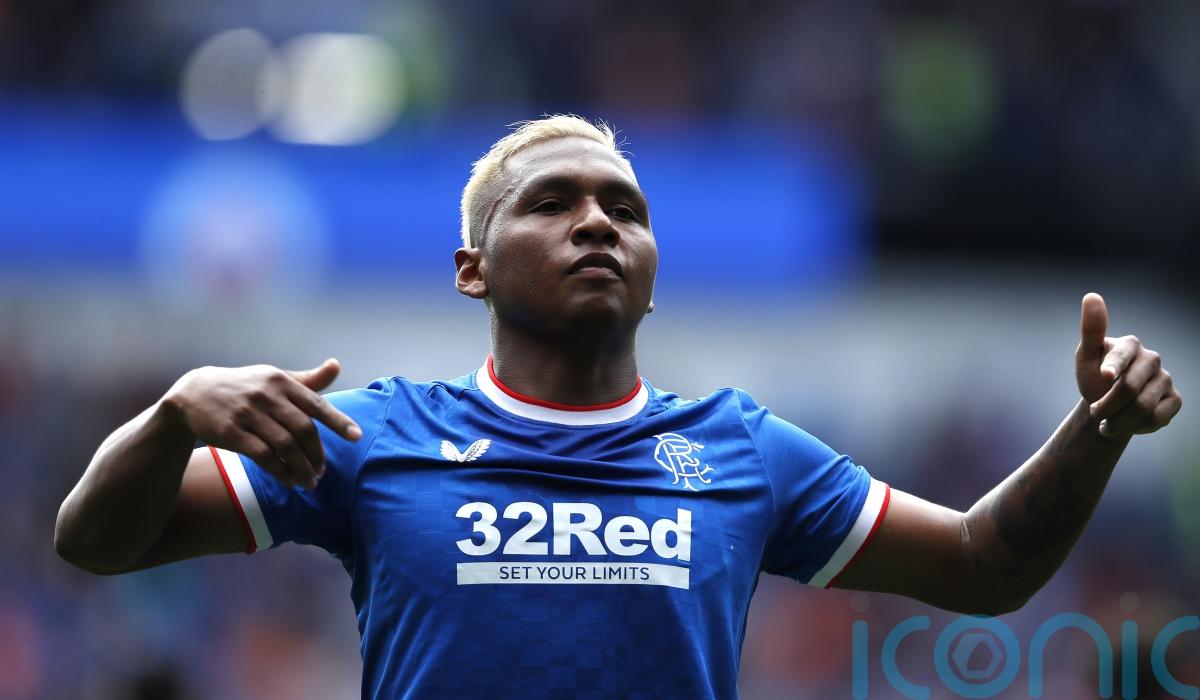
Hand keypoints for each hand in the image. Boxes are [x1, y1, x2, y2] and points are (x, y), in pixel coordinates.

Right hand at [163, 359, 361, 488]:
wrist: (195, 393)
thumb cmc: (246, 387)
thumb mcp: (274, 378)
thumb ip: (307, 379)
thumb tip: (337, 365)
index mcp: (281, 381)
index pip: (316, 403)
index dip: (338, 421)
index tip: (356, 437)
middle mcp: (266, 395)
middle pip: (303, 430)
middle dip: (317, 454)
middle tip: (322, 471)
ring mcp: (247, 414)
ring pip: (285, 446)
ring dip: (302, 468)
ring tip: (310, 481)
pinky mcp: (231, 433)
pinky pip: (263, 457)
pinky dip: (281, 471)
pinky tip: (290, 480)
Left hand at [1076, 293, 1181, 437]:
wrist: (1106, 407)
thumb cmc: (1093, 377)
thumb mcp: (1085, 357)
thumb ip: (1091, 330)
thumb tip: (1092, 296)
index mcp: (1130, 344)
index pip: (1122, 356)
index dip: (1112, 368)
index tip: (1104, 376)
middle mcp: (1152, 358)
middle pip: (1129, 389)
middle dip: (1105, 406)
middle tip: (1095, 412)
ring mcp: (1166, 378)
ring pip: (1143, 408)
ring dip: (1118, 421)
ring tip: (1105, 422)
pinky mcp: (1175, 399)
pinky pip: (1157, 418)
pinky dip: (1136, 427)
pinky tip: (1127, 423)